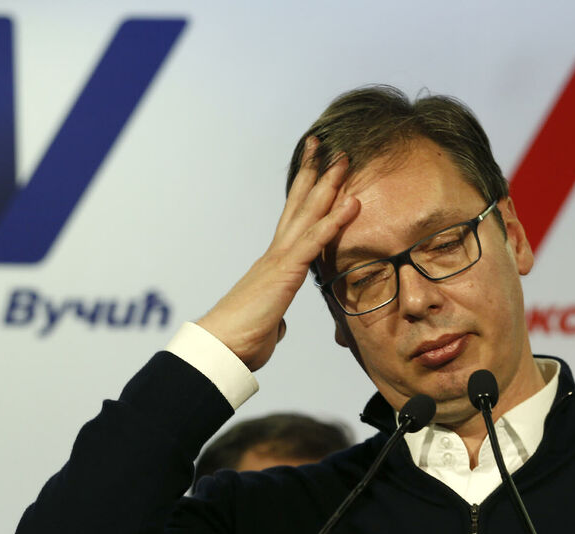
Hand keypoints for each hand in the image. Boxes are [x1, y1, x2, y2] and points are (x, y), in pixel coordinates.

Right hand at [197, 137, 359, 370]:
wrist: (221, 348)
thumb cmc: (241, 340)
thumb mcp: (267, 326)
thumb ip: (276, 317)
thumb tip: (279, 323)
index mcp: (273, 265)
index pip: (294, 222)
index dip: (305, 195)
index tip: (314, 171)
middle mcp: (275, 254)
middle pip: (299, 205)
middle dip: (314, 173)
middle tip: (324, 145)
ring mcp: (280, 259)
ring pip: (308, 213)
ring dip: (328, 184)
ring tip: (343, 157)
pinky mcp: (285, 272)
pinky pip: (315, 241)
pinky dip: (335, 220)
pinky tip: (352, 202)